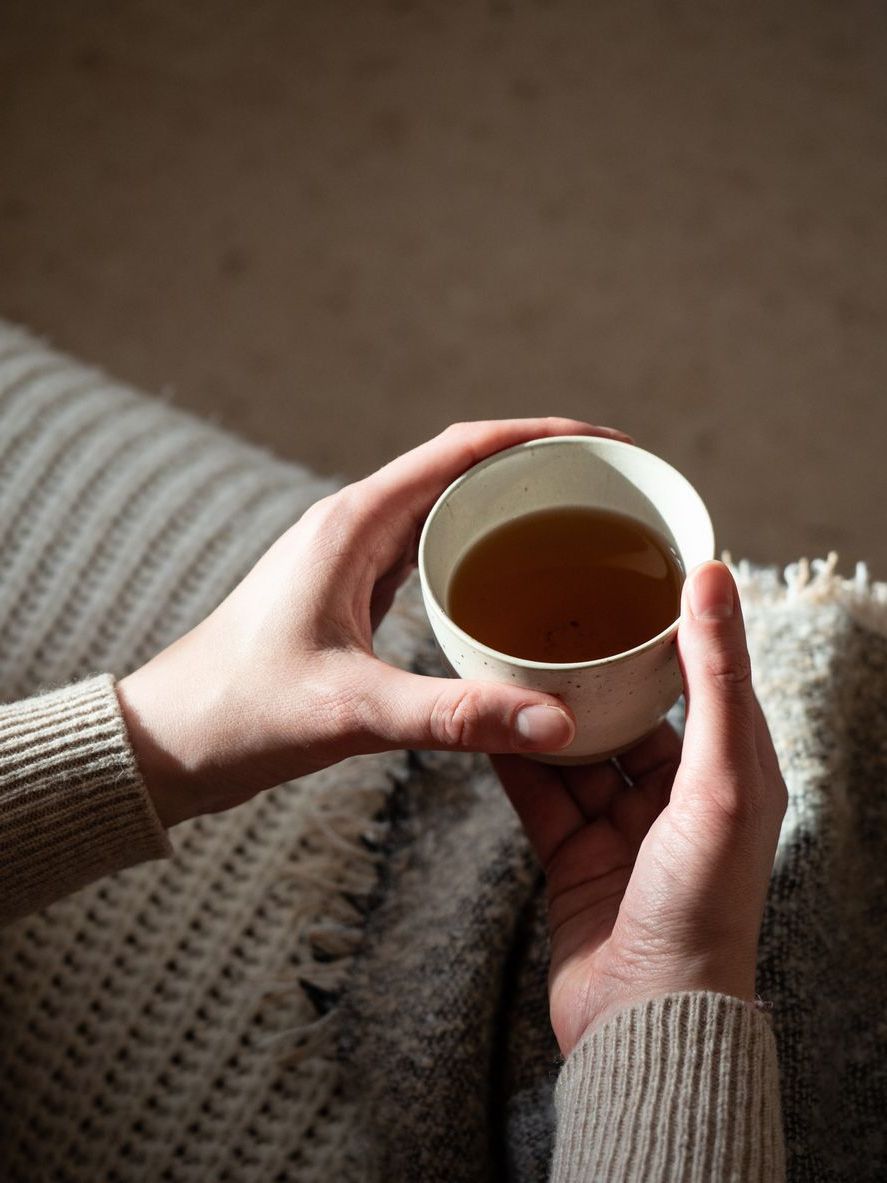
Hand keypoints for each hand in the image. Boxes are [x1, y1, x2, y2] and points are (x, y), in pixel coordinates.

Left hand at [117, 418, 629, 826]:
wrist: (166, 743)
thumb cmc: (239, 715)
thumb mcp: (352, 711)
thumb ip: (454, 715)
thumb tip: (555, 720)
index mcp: (353, 523)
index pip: (463, 448)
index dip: (541, 435)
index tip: (606, 442)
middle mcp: (353, 526)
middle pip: (462, 468)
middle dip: (539, 467)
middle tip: (611, 491)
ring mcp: (349, 559)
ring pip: (445, 510)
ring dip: (508, 507)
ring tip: (580, 528)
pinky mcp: (348, 595)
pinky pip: (427, 553)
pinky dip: (477, 552)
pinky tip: (511, 586)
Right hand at [494, 560, 786, 1056]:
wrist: (643, 1020)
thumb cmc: (702, 907)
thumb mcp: (721, 780)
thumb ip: (715, 679)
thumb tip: (717, 578)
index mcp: (733, 776)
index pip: (707, 679)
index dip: (679, 627)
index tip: (641, 574)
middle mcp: (680, 799)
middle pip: (634, 713)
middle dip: (597, 670)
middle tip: (558, 612)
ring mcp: (623, 829)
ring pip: (578, 750)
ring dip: (547, 712)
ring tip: (511, 657)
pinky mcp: (574, 857)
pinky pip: (538, 792)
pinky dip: (513, 758)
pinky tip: (486, 719)